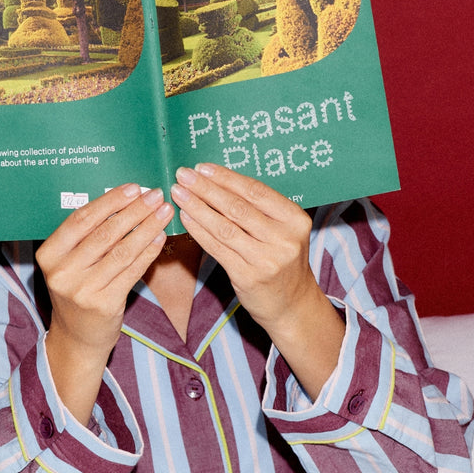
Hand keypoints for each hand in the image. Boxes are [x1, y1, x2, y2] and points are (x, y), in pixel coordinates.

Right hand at [37, 184, 171, 421]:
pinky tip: (160, 237)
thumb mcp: (70, 263)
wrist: (78, 337)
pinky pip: (132, 271)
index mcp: (49, 254)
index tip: (133, 188)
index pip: (81, 219)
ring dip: (146, 227)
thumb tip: (125, 201)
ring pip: (121, 251)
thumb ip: (87, 236)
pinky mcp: (104, 304)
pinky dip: (148, 252)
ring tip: (164, 212)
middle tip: (155, 195)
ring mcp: (82, 290)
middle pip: (104, 233)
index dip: (109, 201)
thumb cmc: (78, 291)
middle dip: (134, 211)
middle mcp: (62, 272)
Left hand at [171, 164, 344, 399]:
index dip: (226, 178)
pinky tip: (185, 217)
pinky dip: (199, 231)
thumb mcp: (283, 231)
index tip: (202, 167)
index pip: (256, 192)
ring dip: (197, 207)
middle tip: (183, 175)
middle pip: (238, 207)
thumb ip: (260, 209)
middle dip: (206, 188)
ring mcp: (267, 260)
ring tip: (178, 193)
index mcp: (295, 220)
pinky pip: (217, 248)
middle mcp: (284, 239)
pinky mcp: (248, 277)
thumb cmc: (282, 260)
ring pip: (224, 227)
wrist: (292, 304)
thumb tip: (218, 180)